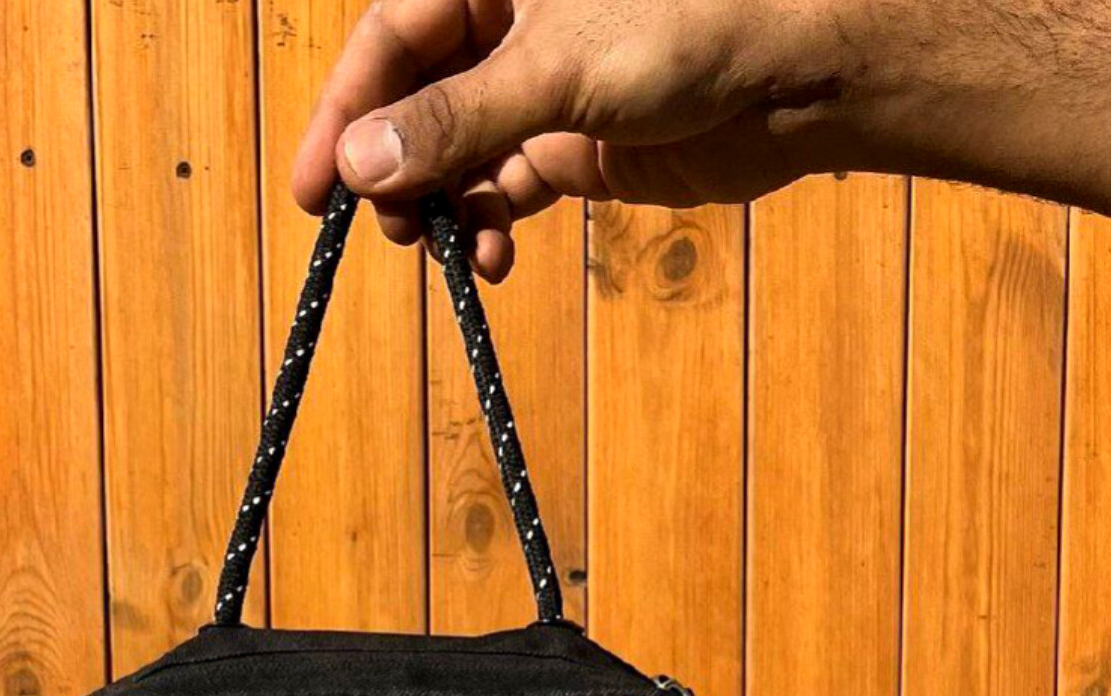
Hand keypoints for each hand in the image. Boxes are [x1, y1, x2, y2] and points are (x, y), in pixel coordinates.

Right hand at [290, 0, 868, 279]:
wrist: (797, 74)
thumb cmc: (688, 26)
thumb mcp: (557, 69)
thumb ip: (456, 119)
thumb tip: (360, 163)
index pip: (389, 37)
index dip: (345, 112)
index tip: (314, 190)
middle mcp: (508, 22)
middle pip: (416, 98)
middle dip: (395, 167)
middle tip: (386, 229)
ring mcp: (542, 86)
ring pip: (458, 150)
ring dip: (441, 205)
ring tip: (439, 247)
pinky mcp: (576, 143)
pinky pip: (507, 186)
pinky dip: (491, 223)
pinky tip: (490, 257)